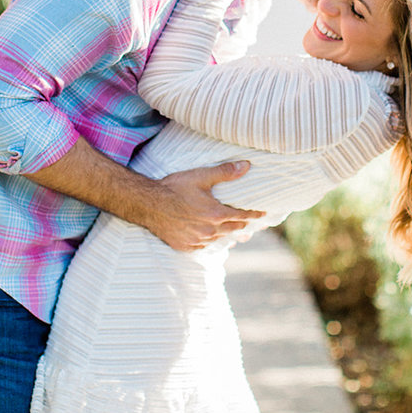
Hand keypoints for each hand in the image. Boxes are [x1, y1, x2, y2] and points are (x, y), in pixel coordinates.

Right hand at [142, 161, 263, 250]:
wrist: (148, 204)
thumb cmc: (174, 188)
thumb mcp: (201, 176)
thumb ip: (225, 172)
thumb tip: (246, 166)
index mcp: (216, 214)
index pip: (243, 216)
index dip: (255, 215)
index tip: (264, 215)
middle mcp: (210, 231)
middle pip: (234, 230)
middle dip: (244, 226)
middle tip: (251, 224)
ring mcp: (197, 241)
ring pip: (220, 240)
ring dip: (228, 235)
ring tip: (236, 234)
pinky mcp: (185, 246)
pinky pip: (204, 247)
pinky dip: (210, 242)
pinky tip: (211, 239)